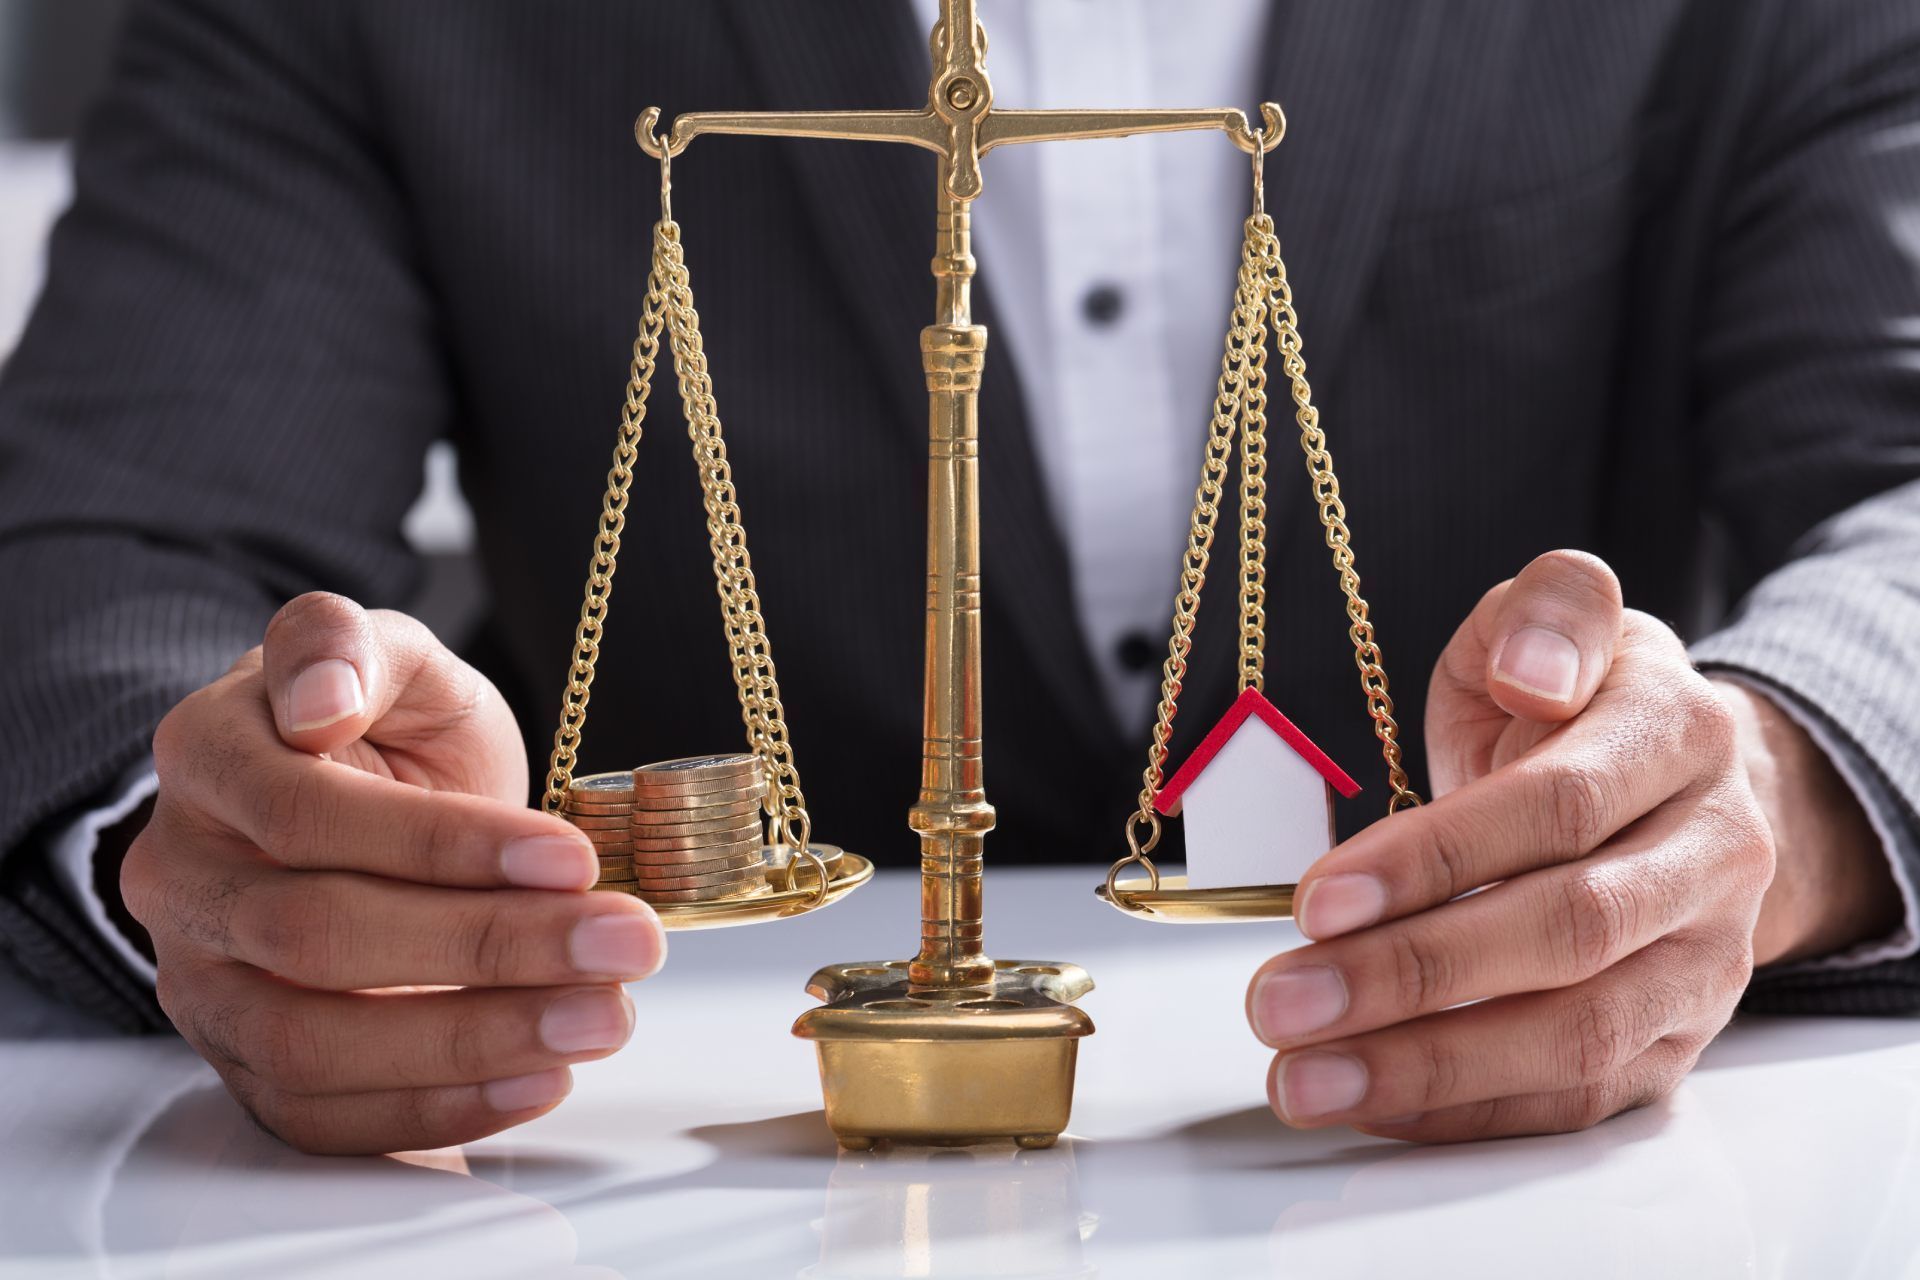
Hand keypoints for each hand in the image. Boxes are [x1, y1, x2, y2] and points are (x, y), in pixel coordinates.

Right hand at [123, 593, 665, 1154]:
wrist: (371, 798)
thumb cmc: (387, 727)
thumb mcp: (397, 658)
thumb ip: (351, 643)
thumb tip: (320, 697)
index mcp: (208, 756)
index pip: (310, 814)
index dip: (445, 844)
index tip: (571, 855)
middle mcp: (183, 875)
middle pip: (318, 936)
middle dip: (489, 946)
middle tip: (624, 945)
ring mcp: (199, 978)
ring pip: (312, 1043)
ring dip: (473, 1040)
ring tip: (602, 1017)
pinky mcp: (240, 1061)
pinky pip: (319, 1116)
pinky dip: (434, 1110)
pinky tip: (539, 1080)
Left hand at [1246, 551, 1777, 1141]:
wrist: (1690, 786)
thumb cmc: (1583, 703)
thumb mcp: (1561, 619)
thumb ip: (1549, 614)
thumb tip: (1533, 677)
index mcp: (1678, 737)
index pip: (1556, 807)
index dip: (1434, 857)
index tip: (1318, 900)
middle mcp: (1714, 854)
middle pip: (1565, 934)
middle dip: (1411, 976)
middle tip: (1281, 1002)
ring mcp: (1706, 959)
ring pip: (1577, 1035)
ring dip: (1429, 1067)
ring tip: (1303, 1078)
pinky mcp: (1678, 1041)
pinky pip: (1578, 1098)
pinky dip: (1469, 1111)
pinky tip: (1369, 1104)